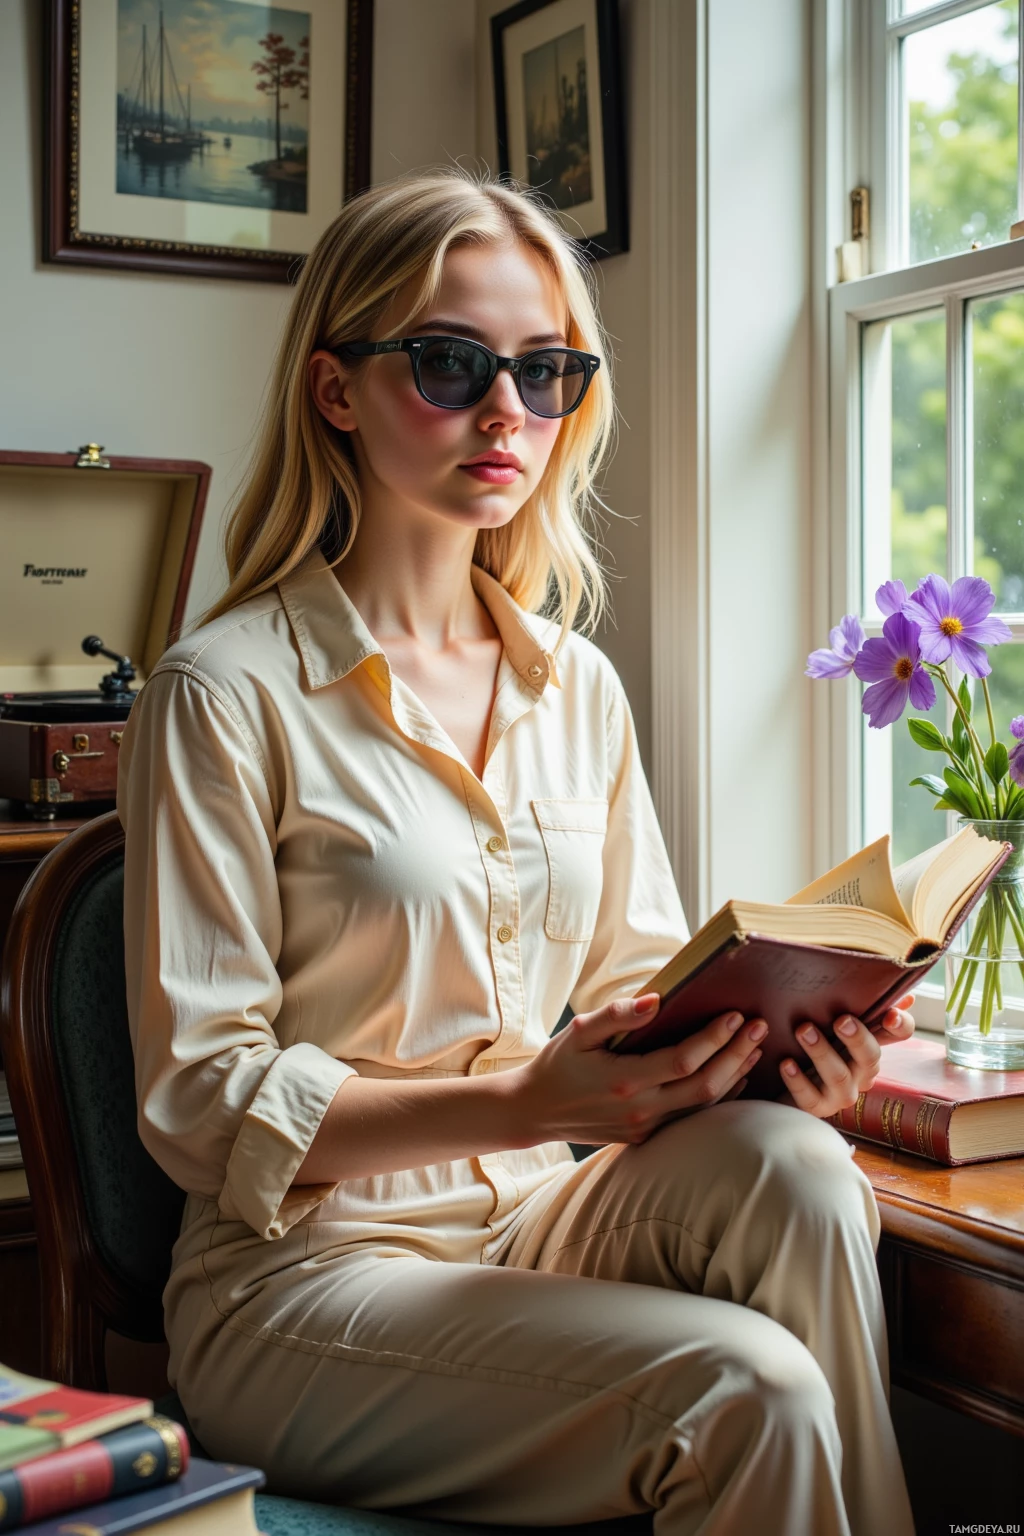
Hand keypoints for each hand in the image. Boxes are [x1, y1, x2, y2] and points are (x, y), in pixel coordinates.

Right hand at [512, 995, 767, 1146]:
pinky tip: (734, 1076)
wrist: (536, 1110)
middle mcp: (640, 1109)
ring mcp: (646, 1127)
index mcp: (624, 1080)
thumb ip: (616, 1016)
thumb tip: (656, 1000)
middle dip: (736, 1055)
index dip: (714, 1039)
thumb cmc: (558, 1064)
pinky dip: (718, 1096)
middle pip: (705, 1086)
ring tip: (755, 1048)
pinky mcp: (647, 1136)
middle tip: (759, 1027)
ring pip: (704, 1106)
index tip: (736, 1015)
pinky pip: (692, 1117)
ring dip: (734, 1076)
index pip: (683, 1060)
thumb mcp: (579, 1032)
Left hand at [776, 994, 915, 1117]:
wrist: (781, 1080)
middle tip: (840, 1020)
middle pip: (871, 1057)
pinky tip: (786, 1063)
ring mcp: (841, 1093)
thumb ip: (856, 1001)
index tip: (890, 1015)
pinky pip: (811, 1099)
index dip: (900, 1025)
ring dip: (822, 1053)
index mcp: (870, 1044)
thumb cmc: (813, 1040)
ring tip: (803, 1031)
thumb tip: (895, 989)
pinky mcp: (817, 1108)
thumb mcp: (831, 1017)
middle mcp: (862, 1071)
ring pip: (839, 1077)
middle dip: (857, 1039)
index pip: (899, 1033)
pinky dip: (798, 1081)